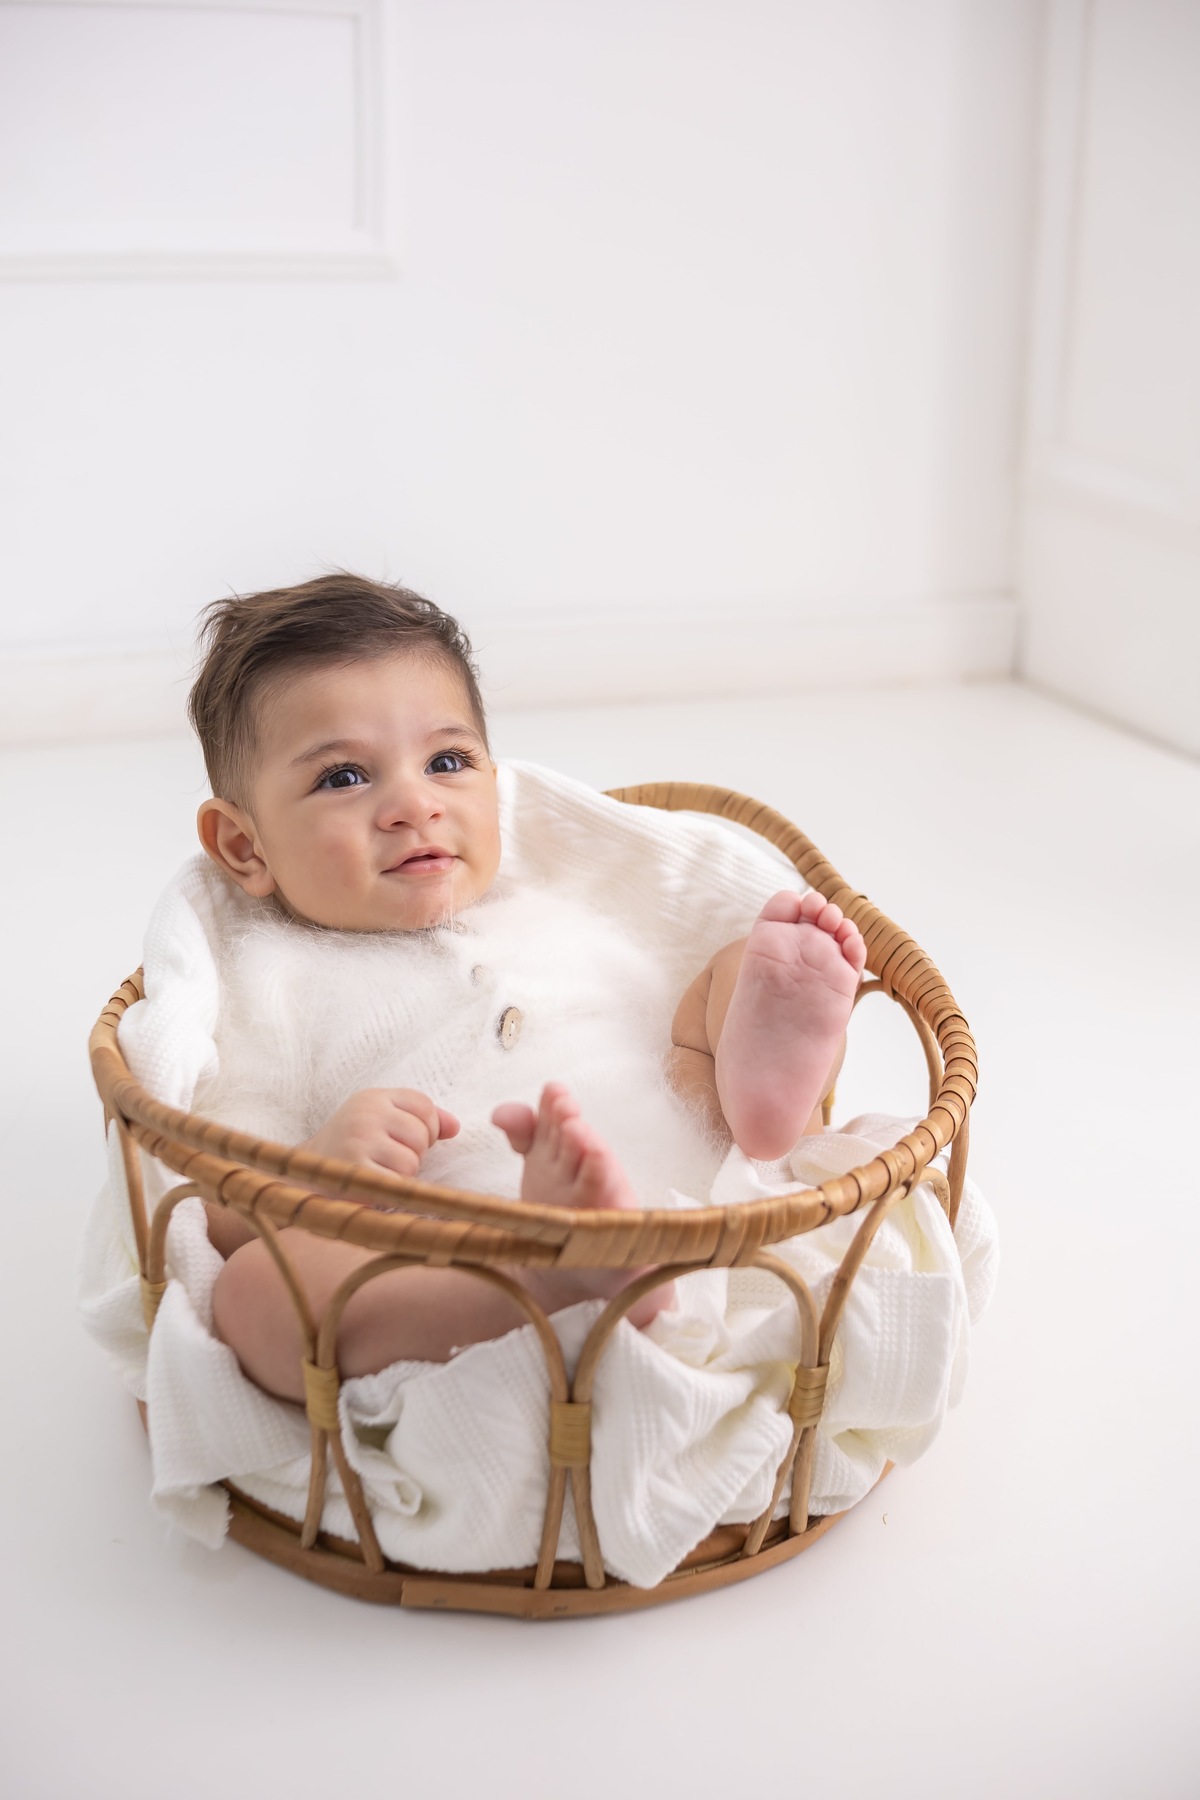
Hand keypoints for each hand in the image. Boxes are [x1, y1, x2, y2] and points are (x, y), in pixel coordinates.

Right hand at [299, 1088, 459, 1186]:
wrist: (302, 1174)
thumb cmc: (352, 1147)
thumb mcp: (381, 1120)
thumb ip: (421, 1118)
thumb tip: (455, 1127)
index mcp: (372, 1097)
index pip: (424, 1106)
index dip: (427, 1128)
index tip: (407, 1140)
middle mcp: (365, 1114)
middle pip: (421, 1135)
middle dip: (414, 1154)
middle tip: (389, 1160)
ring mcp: (358, 1142)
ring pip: (411, 1162)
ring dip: (402, 1176)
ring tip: (379, 1172)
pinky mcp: (355, 1173)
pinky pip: (397, 1184)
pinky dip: (392, 1191)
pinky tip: (374, 1187)